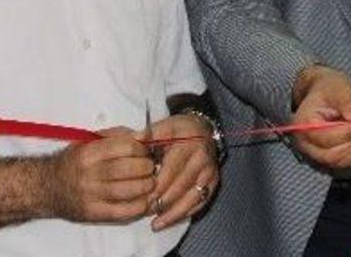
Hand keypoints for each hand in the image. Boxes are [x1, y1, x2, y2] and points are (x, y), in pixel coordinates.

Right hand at [47, 127, 154, 222]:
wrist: (44, 187)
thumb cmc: (73, 162)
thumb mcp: (90, 140)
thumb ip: (118, 135)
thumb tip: (144, 135)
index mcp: (90, 152)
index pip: (129, 147)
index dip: (143, 149)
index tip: (146, 152)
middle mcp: (90, 173)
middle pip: (133, 169)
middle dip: (148, 168)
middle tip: (150, 168)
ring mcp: (91, 195)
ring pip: (132, 190)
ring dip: (147, 186)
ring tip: (148, 182)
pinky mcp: (93, 213)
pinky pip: (125, 211)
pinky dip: (140, 206)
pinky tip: (143, 200)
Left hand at [147, 114, 219, 229]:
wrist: (205, 130)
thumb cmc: (181, 130)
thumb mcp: (166, 126)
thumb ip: (150, 133)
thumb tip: (136, 140)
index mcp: (189, 146)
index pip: (171, 171)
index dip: (156, 186)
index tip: (141, 198)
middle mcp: (203, 161)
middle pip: (181, 187)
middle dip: (162, 202)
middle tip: (143, 212)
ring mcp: (210, 173)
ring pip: (193, 198)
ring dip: (174, 214)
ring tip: (156, 225)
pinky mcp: (214, 182)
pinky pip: (201, 202)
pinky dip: (186, 213)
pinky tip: (170, 220)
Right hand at [291, 65, 350, 168]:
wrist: (327, 93)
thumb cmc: (330, 88)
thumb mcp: (338, 87)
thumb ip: (347, 101)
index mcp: (303, 125)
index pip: (326, 137)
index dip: (348, 132)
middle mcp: (306, 144)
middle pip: (334, 155)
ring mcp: (318, 154)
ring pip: (343, 161)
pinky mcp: (332, 157)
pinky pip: (350, 162)